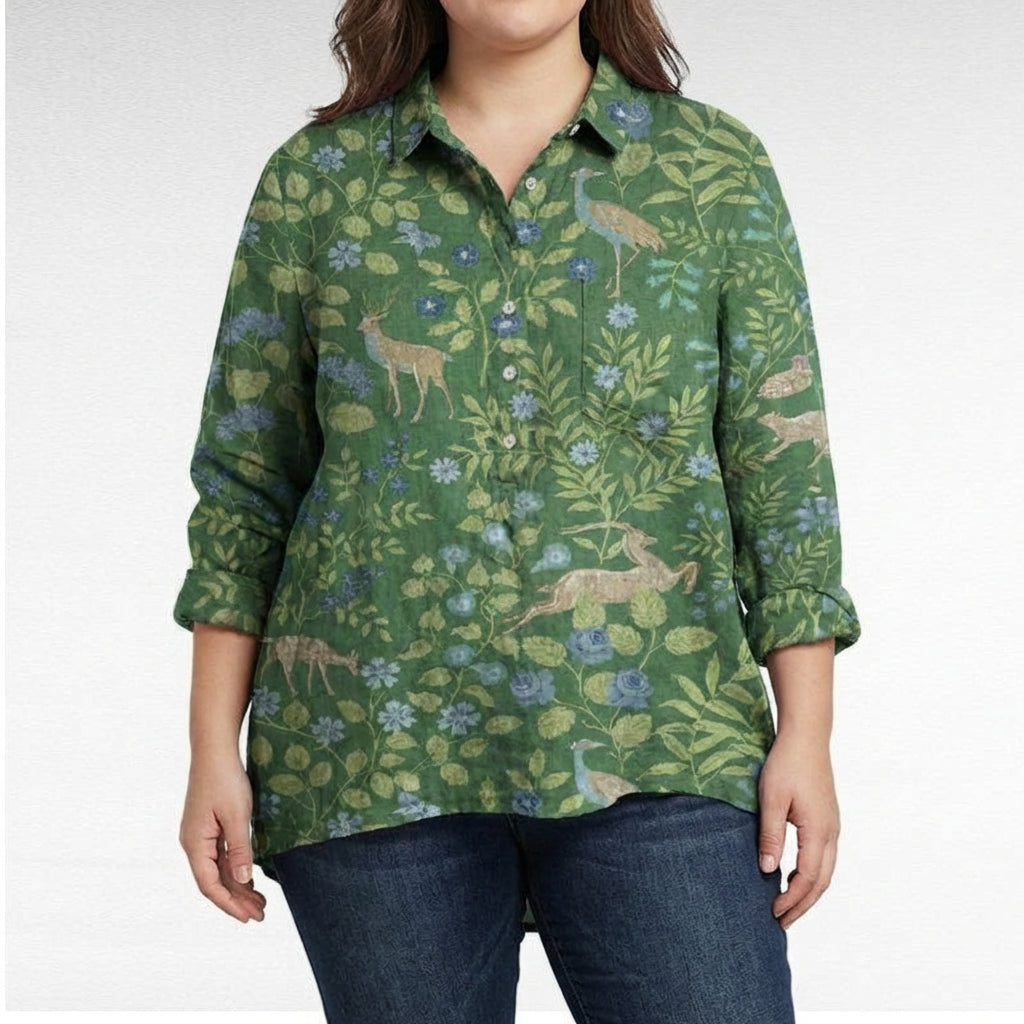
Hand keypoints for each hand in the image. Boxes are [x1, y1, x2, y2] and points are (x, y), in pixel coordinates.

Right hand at [179, 752, 266, 922]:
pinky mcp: (207, 827)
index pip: (209, 885)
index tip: (249, 917)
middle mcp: (193, 843)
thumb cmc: (225, 780)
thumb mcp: (237, 816)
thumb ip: (240, 850)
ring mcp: (199, 836)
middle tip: (261, 914)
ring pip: (217, 870)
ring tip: (260, 902)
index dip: (229, 904)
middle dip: (236, 900)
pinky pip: (220, 857)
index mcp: (195, 844)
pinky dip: (235, 871)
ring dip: (237, 887)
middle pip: (213, 881)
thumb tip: (242, 882)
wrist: (214, 751)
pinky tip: (250, 879)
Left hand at [757, 732, 839, 928]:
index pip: (808, 878)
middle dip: (803, 904)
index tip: (773, 913)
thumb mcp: (771, 799)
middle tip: (781, 921)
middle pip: (822, 881)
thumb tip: (768, 871)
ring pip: (826, 870)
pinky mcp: (827, 818)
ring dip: (808, 890)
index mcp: (818, 831)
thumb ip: (771, 835)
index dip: (792, 900)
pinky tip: (792, 873)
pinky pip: (823, 856)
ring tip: (786, 904)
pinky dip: (811, 873)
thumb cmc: (786, 764)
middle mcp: (831, 832)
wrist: (806, 737)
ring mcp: (832, 825)